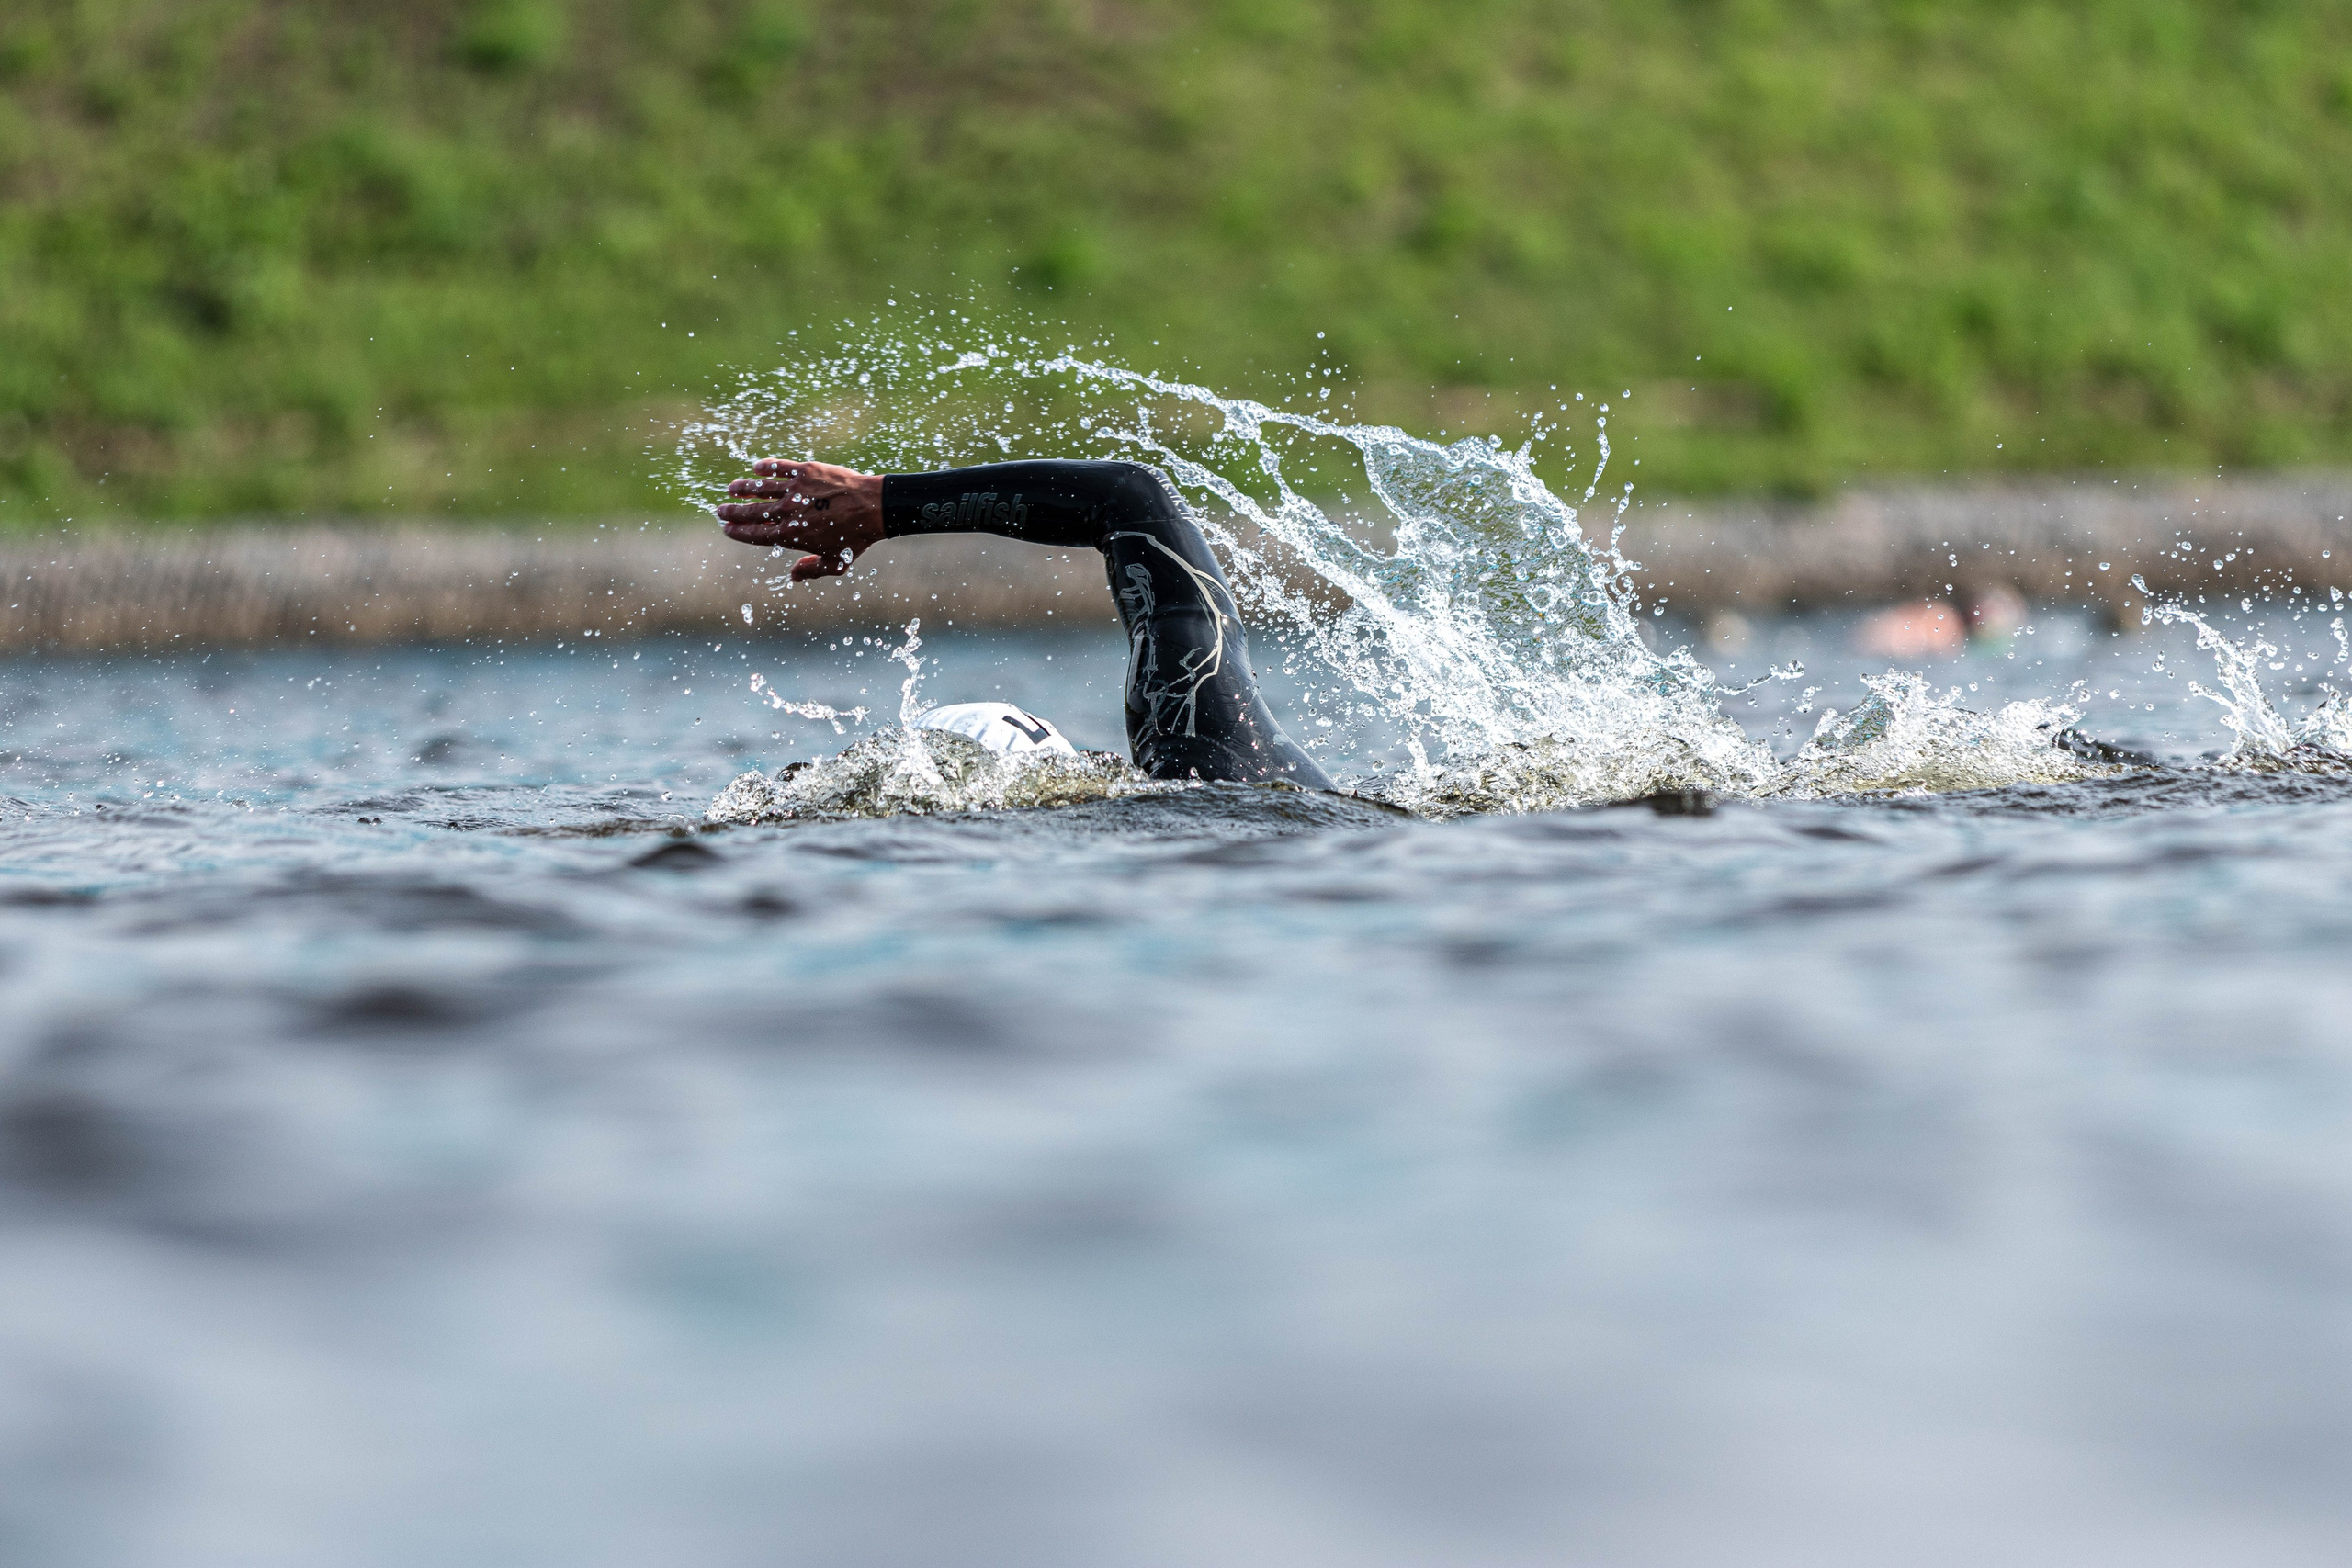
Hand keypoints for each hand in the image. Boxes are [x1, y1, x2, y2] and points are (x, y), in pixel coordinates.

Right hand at [714, 459, 885, 580]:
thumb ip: (812, 570)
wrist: (874, 508)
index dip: (739, 532)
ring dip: (744, 489)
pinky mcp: (806, 471)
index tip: (728, 529)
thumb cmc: (856, 538)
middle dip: (734, 512)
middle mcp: (789, 512)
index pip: (756, 535)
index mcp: (792, 536)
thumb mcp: (836, 563)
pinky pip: (780, 468)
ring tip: (732, 489)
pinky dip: (767, 467)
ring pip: (761, 488)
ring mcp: (796, 490)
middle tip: (720, 511)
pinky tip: (756, 468)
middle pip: (752, 512)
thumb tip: (793, 576)